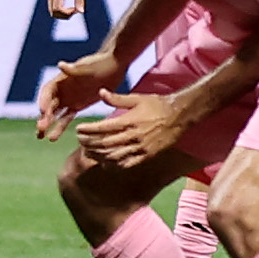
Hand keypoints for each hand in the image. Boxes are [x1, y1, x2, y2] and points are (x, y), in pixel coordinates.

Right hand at [32, 50, 121, 137]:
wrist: (113, 66)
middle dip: (44, 116)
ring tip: (40, 136)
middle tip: (40, 129)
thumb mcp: (88, 67)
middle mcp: (62, 89)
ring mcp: (68, 98)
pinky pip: (65, 118)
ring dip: (47, 124)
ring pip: (54, 113)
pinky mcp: (76, 106)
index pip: (47, 91)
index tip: (43, 112)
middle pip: (48, 104)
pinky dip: (58, 128)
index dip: (43, 101)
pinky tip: (52, 138)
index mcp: (61, 79)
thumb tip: (60, 64)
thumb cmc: (100, 63)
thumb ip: (74, 69)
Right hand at [42, 0, 83, 21]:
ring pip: (52, 9)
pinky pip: (53, 4)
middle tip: (75, 10)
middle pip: (53, 12)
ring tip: (73, 7)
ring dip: (62, 12)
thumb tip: (81, 11)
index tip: (76, 10)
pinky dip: (60, 7)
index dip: (67, 13)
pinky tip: (69, 4)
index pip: (58, 10)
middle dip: (64, 15)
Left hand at [74, 87, 190, 169]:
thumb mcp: (137, 98)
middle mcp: (133, 136)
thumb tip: (100, 92)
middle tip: (79, 140)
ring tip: (87, 152)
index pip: (103, 128)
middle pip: (105, 143)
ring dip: (98, 155)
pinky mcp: (146, 156)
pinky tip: (105, 163)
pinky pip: (126, 164)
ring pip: (113, 156)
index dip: (88, 130)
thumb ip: (117, 98)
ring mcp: (140, 148)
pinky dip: (113, 165)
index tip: (78, 130)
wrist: (179, 115)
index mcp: (129, 120)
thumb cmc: (157, 104)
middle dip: (89, 143)